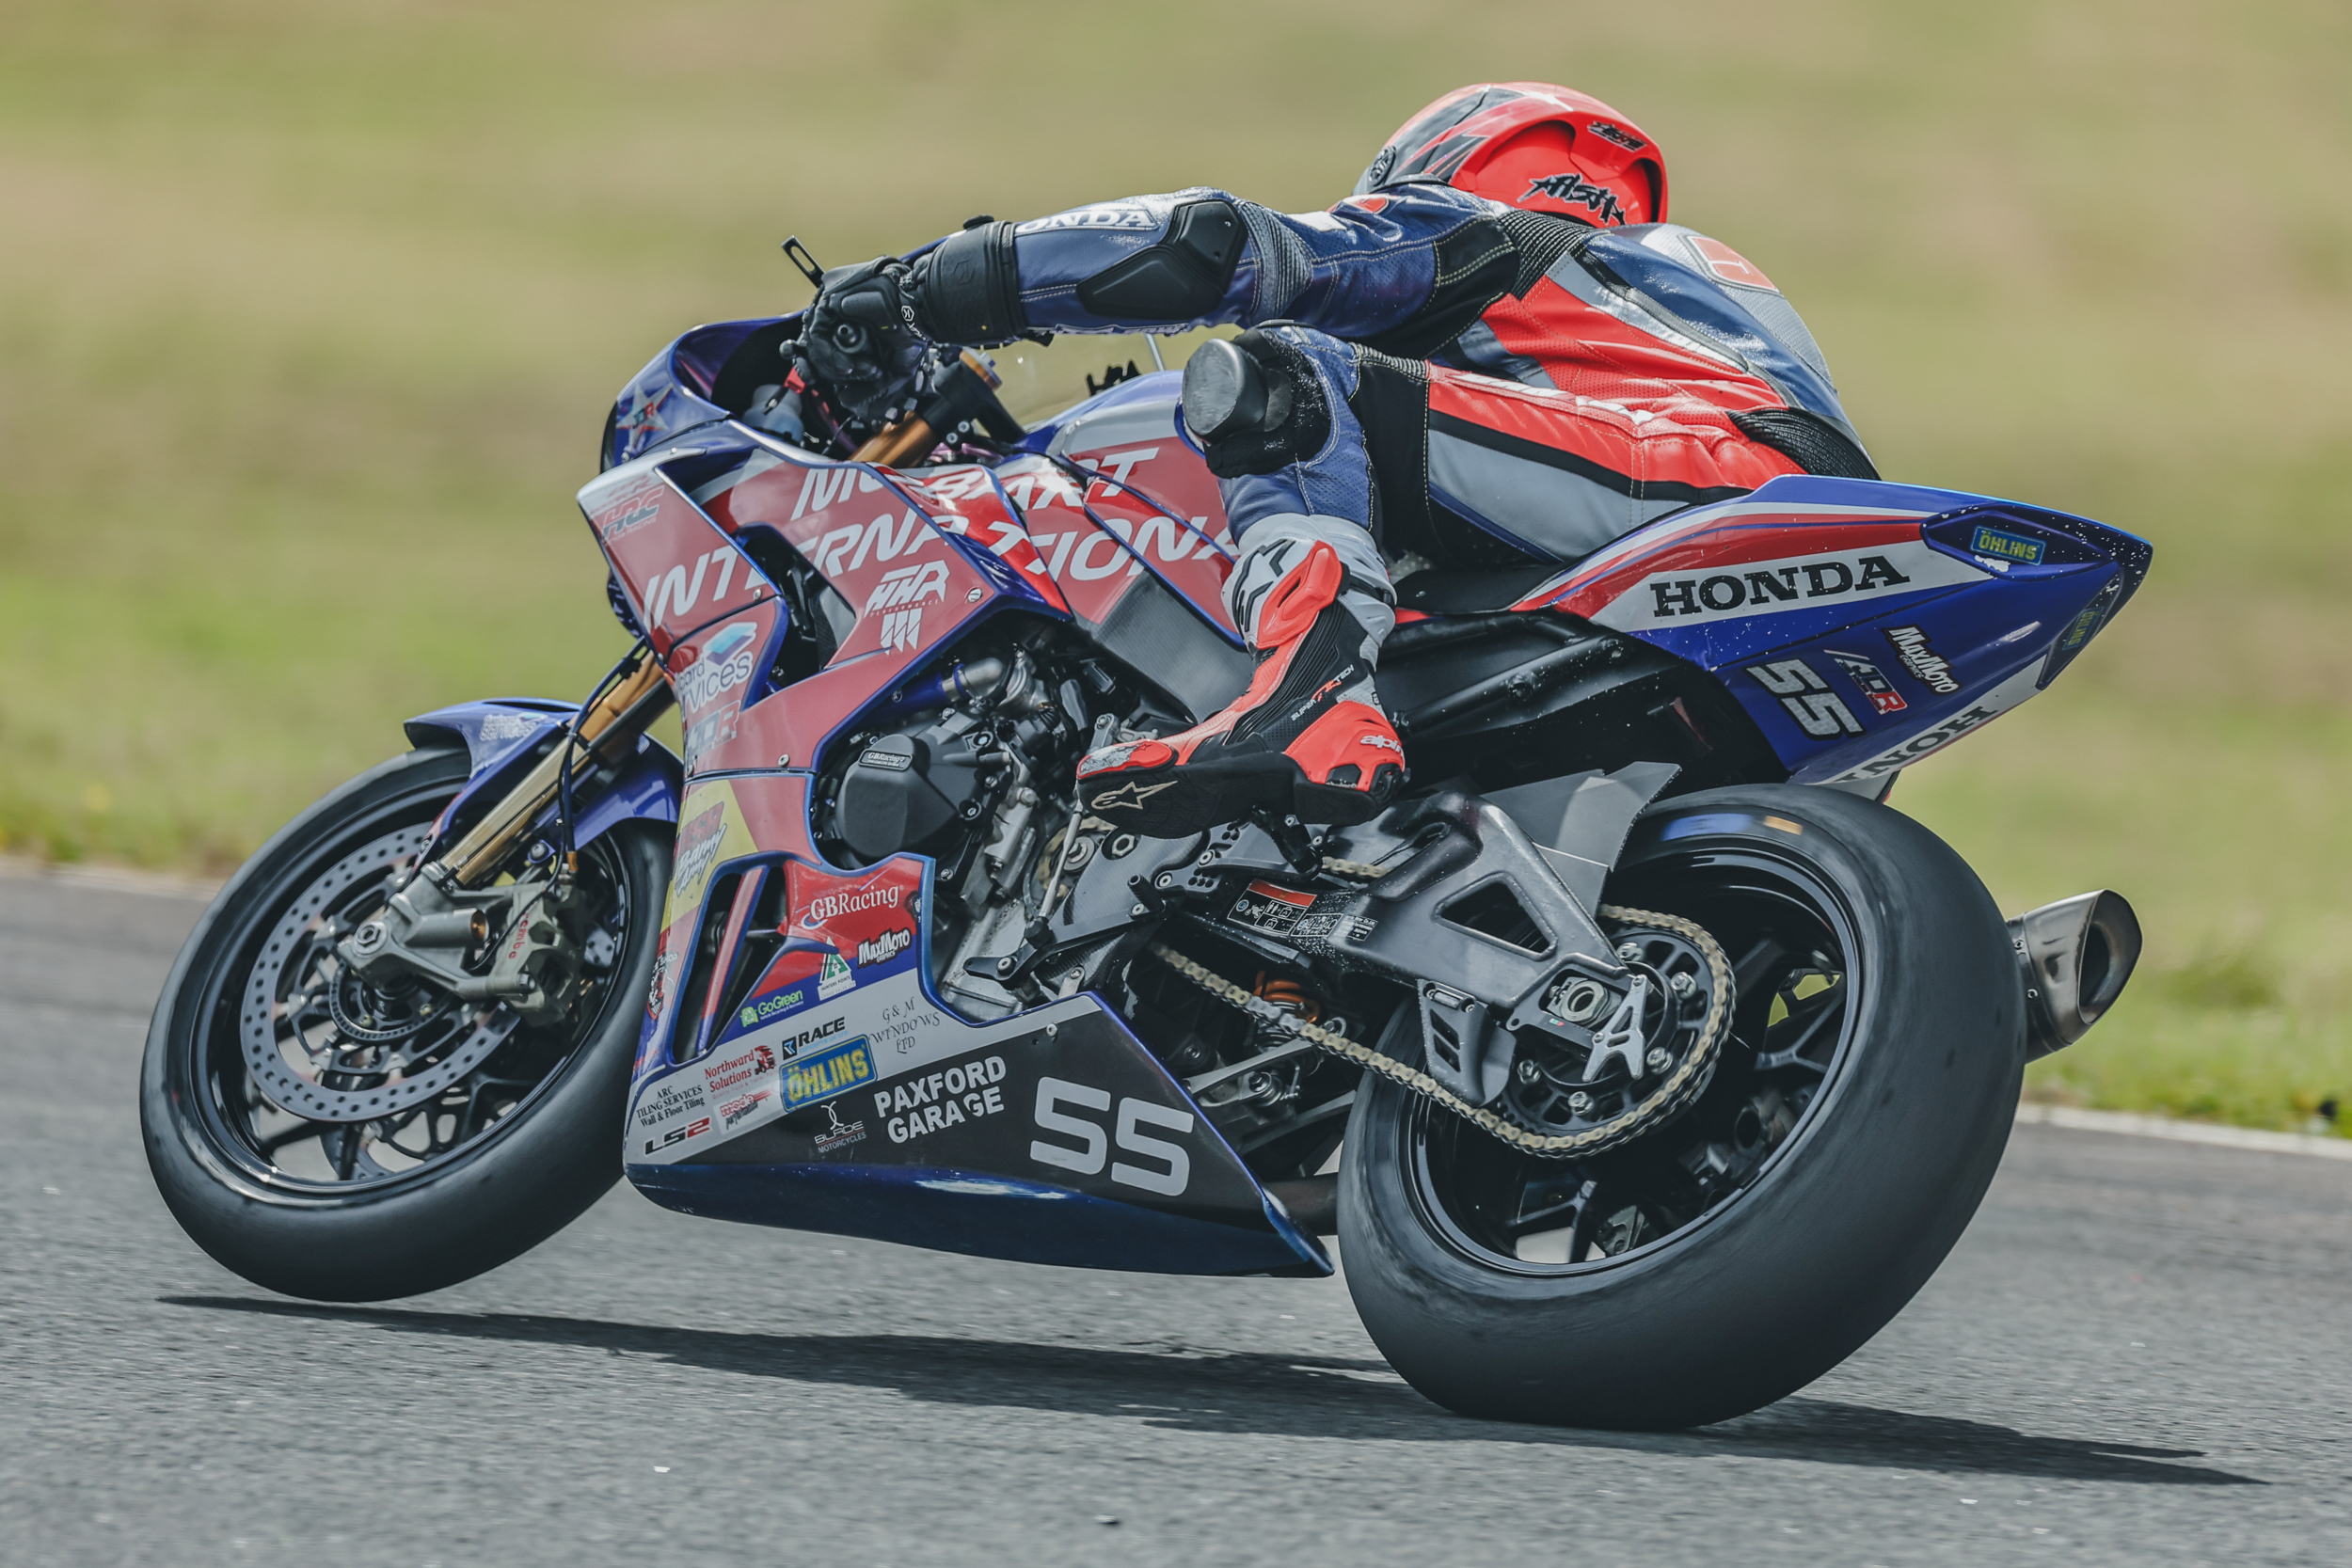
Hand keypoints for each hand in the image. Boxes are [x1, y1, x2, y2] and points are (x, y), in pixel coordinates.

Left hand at [800, 258, 926, 422]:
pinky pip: (817, 333)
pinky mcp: (831, 302)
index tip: (850, 382)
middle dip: (834, 372)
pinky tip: (847, 365)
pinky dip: (828, 354)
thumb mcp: (891, 374)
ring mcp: (835, 312)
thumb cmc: (911, 338)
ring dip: (833, 365)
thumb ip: (868, 389)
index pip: (828, 356)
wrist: (918, 316)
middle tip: (855, 375)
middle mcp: (842, 323)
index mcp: (854, 335)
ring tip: (853, 370)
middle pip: (818, 351)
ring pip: (815, 344)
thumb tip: (845, 400)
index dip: (834, 374)